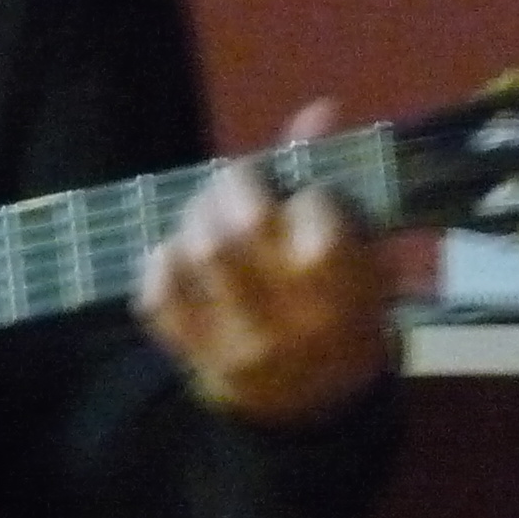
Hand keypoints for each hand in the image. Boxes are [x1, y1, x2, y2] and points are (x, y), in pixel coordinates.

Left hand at [134, 99, 392, 426]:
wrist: (316, 408)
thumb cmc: (347, 309)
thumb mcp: (362, 251)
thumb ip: (335, 176)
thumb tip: (319, 109)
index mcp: (346, 289)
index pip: (316, 215)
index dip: (304, 193)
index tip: (303, 199)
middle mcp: (292, 320)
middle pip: (238, 227)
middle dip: (230, 190)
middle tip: (234, 189)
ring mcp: (238, 343)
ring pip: (196, 253)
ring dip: (195, 221)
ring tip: (209, 220)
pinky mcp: (195, 357)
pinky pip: (156, 297)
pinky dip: (162, 264)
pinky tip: (182, 259)